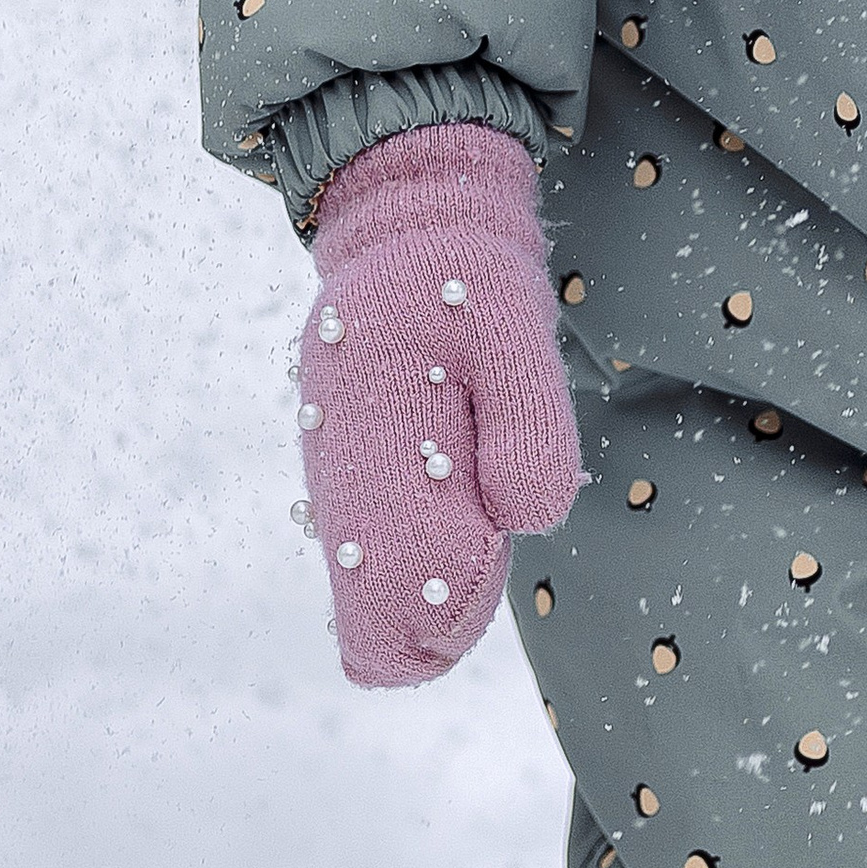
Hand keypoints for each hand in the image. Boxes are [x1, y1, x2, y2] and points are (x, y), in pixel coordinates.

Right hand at [295, 122, 583, 688]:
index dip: (448, 594)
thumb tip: (520, 519)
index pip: (385, 581)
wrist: (410, 239)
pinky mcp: (355, 494)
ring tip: (477, 510)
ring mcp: (341, 493)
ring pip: (375, 610)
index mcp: (365, 436)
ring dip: (436, 592)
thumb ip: (527, 419)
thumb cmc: (465, 279)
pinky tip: (461, 511)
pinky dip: (425, 569)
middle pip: (370, 628)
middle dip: (441, 621)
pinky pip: (379, 573)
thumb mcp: (513, 322)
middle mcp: (339, 481)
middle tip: (488, 543)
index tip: (490, 541)